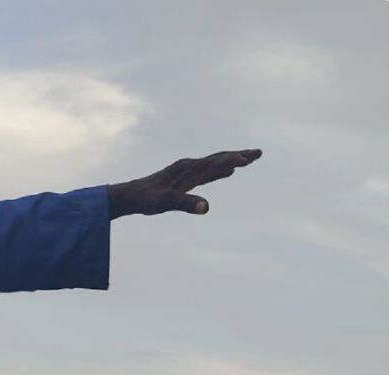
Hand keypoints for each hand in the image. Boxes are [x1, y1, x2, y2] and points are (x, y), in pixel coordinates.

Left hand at [109, 149, 261, 217]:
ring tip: (248, 159)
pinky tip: (226, 172)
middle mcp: (189, 166)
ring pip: (214, 164)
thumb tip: (206, 208)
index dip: (233, 160)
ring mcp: (186, 171)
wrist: (129, 196)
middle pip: (218, 158)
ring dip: (232, 161)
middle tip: (259, 153)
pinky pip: (206, 172)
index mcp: (188, 169)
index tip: (250, 159)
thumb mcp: (165, 203)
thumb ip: (186, 204)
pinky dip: (219, 170)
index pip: (215, 162)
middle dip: (239, 155)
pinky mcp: (183, 178)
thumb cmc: (145, 200)